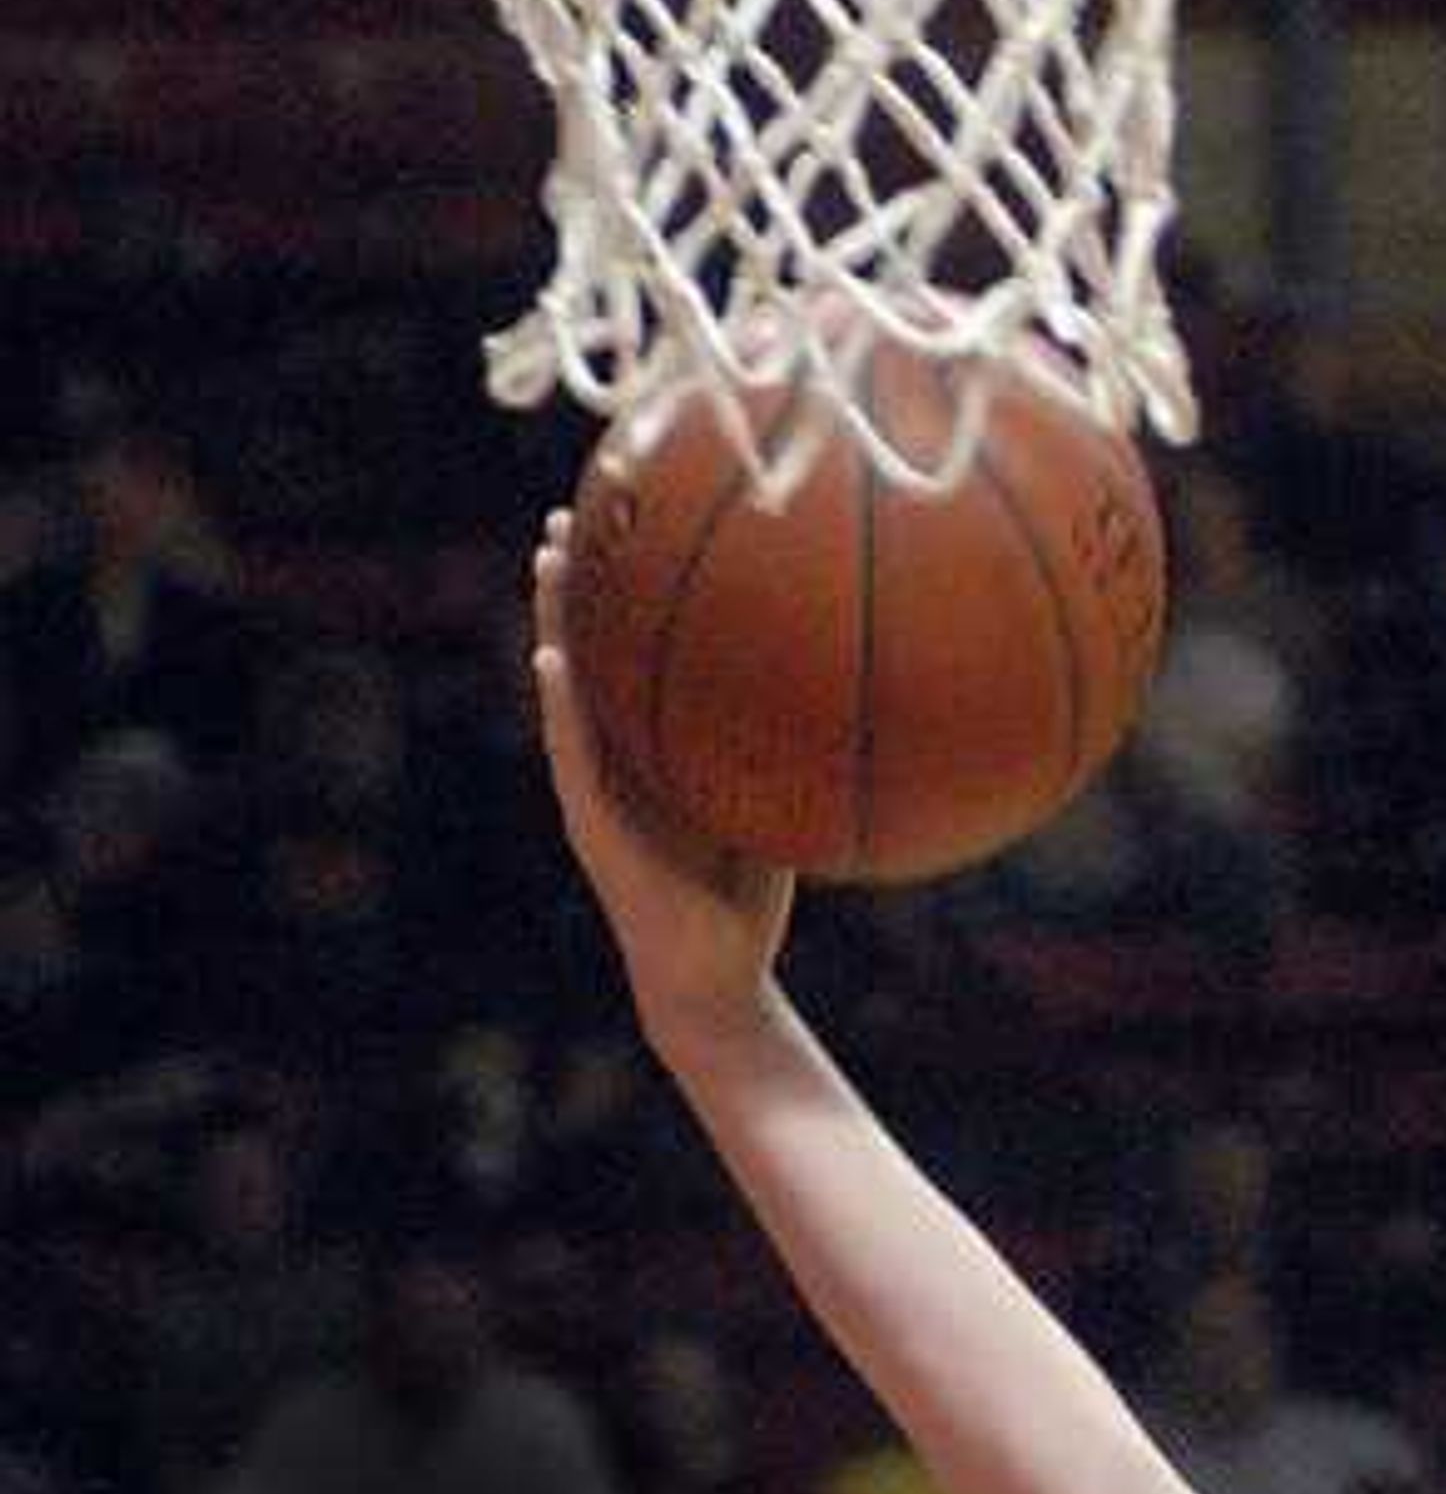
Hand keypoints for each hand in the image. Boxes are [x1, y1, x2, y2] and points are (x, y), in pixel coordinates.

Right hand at [530, 514, 792, 1034]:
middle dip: (577, 585)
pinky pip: (572, 757)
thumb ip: (792, 754)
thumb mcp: (777, 808)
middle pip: (590, 653)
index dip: (624, 595)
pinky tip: (551, 658)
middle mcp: (616, 759)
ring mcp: (595, 789)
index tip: (629, 525)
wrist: (717, 980)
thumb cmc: (747, 898)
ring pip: (567, 691)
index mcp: (652, 749)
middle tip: (572, 513)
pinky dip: (562, 708)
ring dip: (553, 624)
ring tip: (548, 560)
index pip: (632, 657)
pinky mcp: (590, 827)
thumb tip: (848, 693)